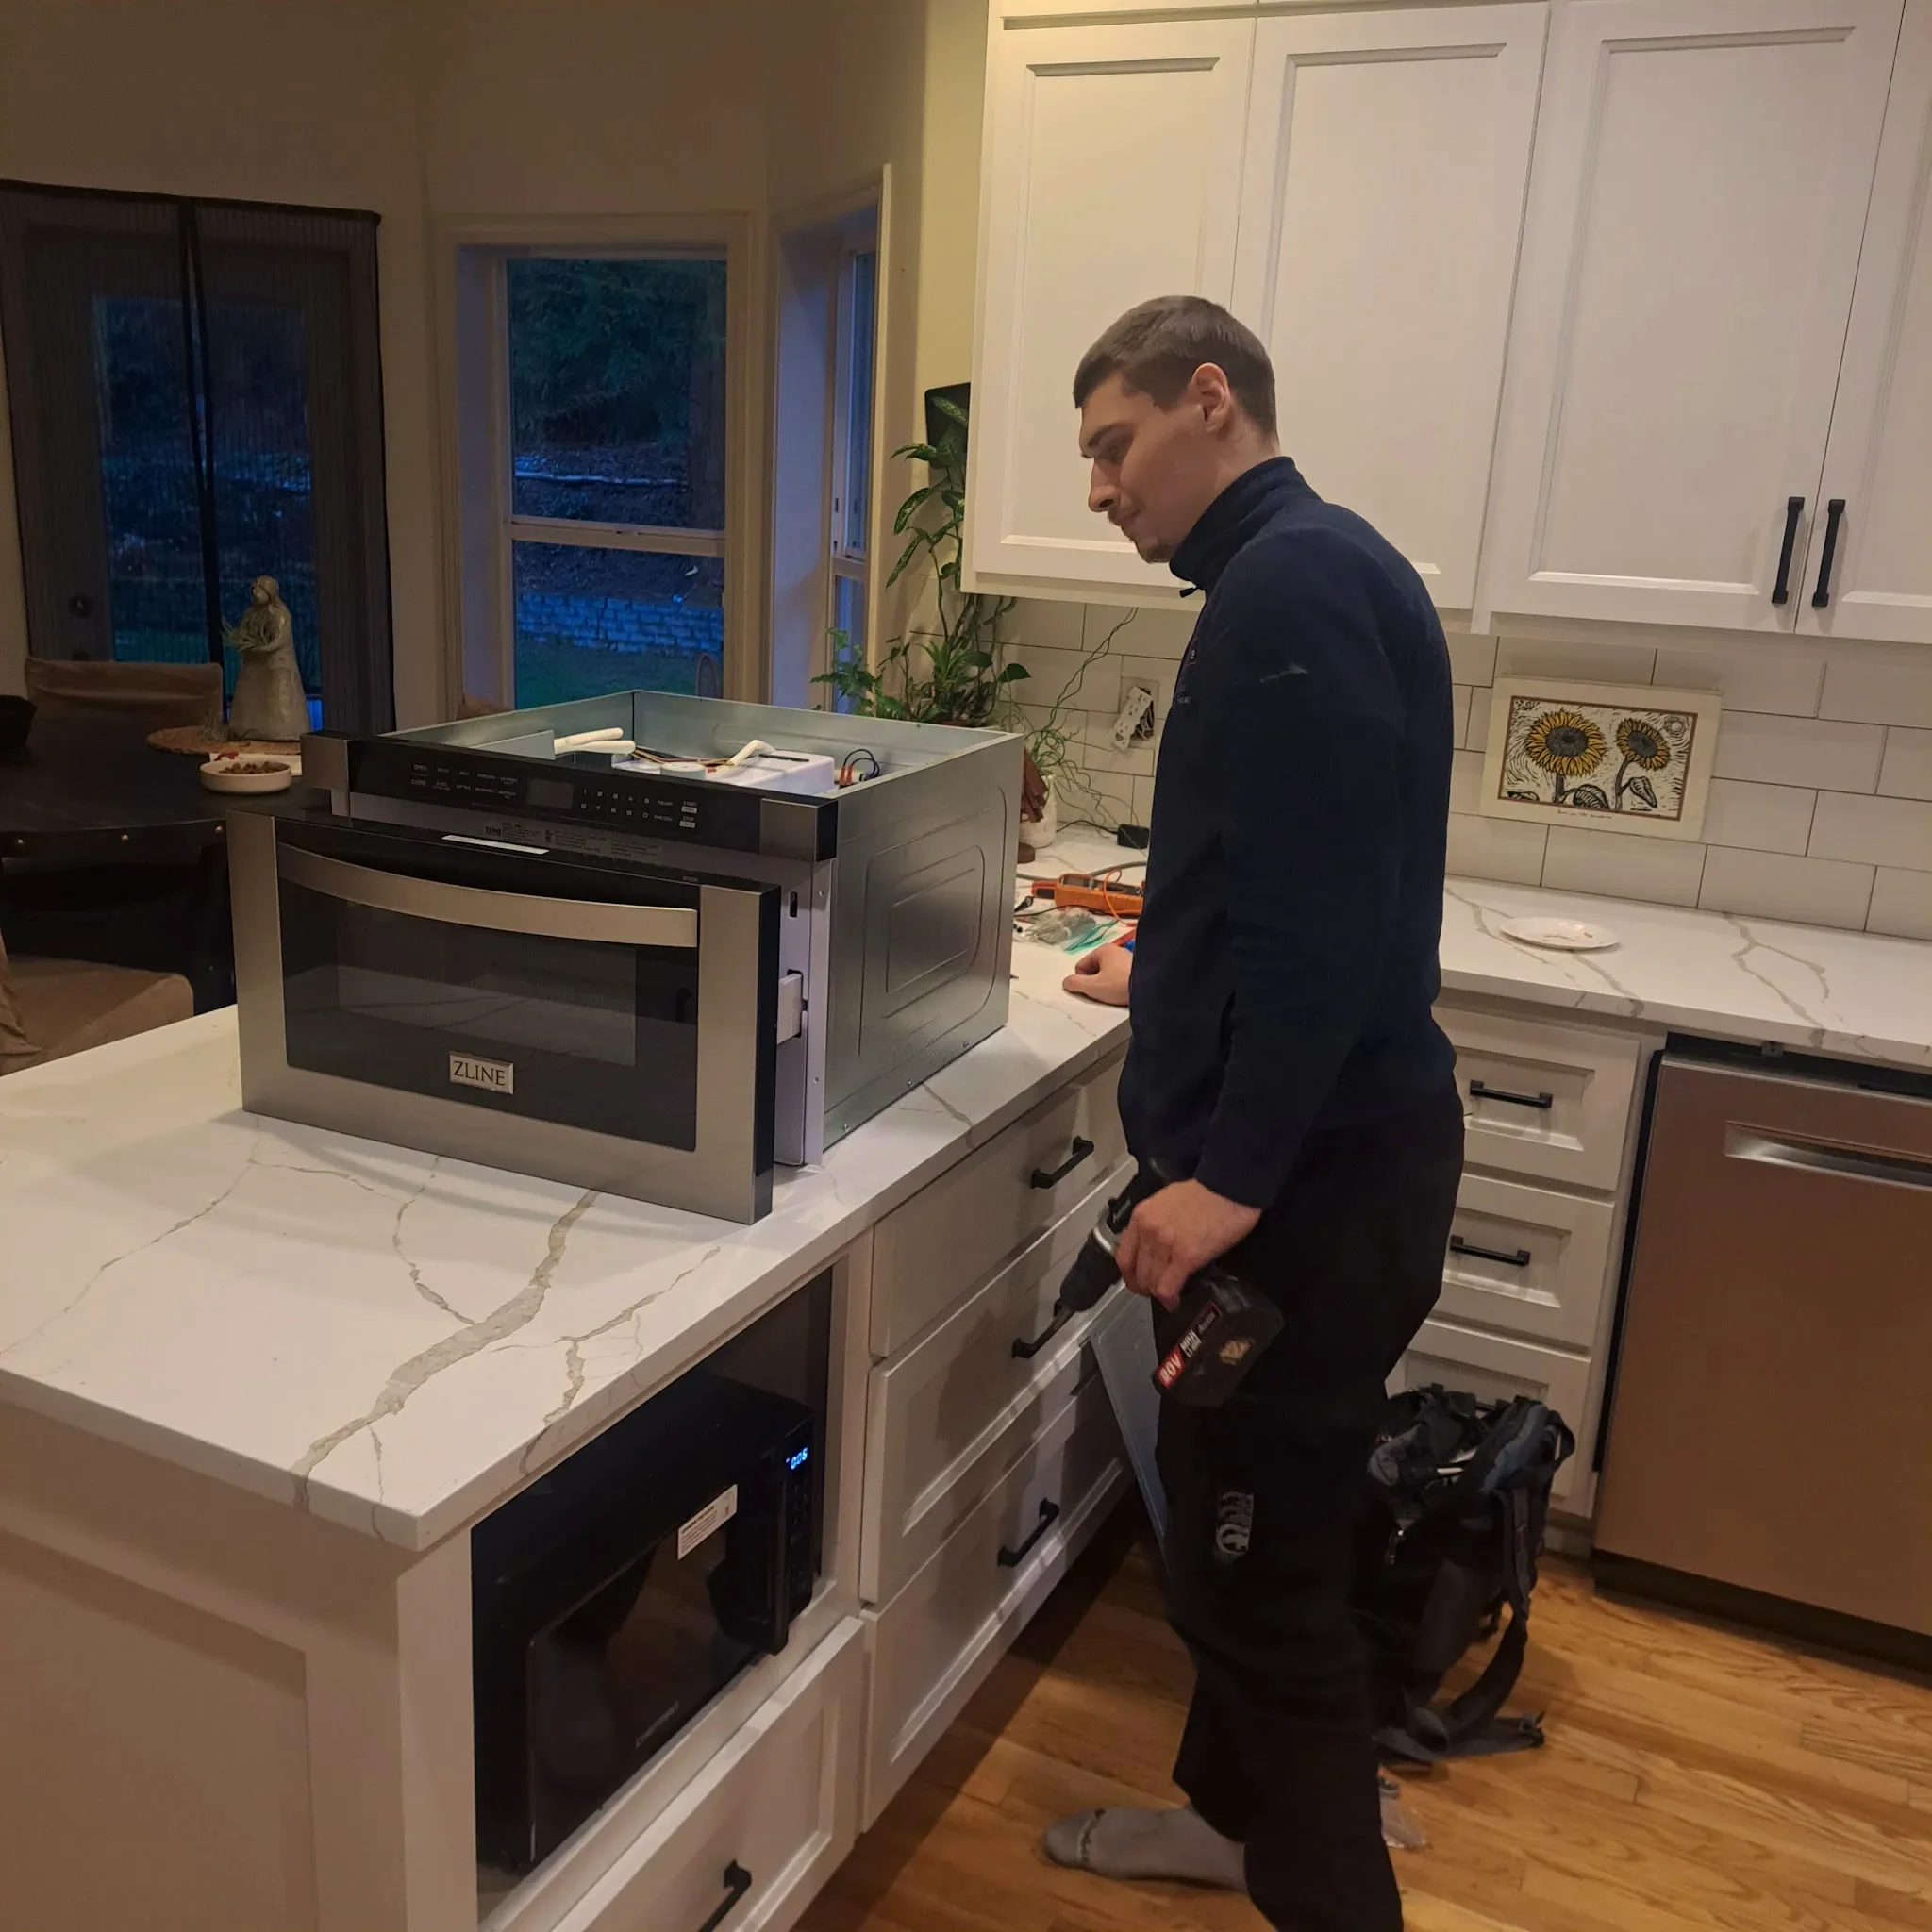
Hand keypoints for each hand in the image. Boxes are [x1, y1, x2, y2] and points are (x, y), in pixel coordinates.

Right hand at [1064, 944, 1131, 1005]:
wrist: (1151, 991)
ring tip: (1115, 994)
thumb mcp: (1092, 987)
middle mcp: (1117, 950)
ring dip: (1107, 985)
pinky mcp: (1137, 970)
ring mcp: (1128, 959)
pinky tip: (1124, 993)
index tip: (1092, 990)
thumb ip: (1075, 984)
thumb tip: (1066, 982)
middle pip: (1094, 970)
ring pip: (1107, 975)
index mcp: (1104, 949)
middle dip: (1095, 983)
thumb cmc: (1119, 985)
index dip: (1082, 980)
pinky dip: (1119, 986)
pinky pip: (1119, 978)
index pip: (1081, 966)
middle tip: (1103, 993)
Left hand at [1116, 1180, 1260, 1309]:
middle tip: (1155, 1292)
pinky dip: (1170, 1300)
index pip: (1123, 1255)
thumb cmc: (1206, 1192)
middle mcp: (1149, 1231)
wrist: (1229, 1186)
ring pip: (1151, 1283)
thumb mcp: (1167, 1200)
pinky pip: (1168, 1288)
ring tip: (1168, 1297)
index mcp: (1142, 1216)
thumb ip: (1155, 1222)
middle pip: (1137, 1273)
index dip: (1130, 1275)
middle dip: (1145, 1287)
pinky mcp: (1186, 1256)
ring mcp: (1165, 1244)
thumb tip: (1155, 1245)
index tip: (1136, 1280)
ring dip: (1158, 1294)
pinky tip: (1175, 1302)